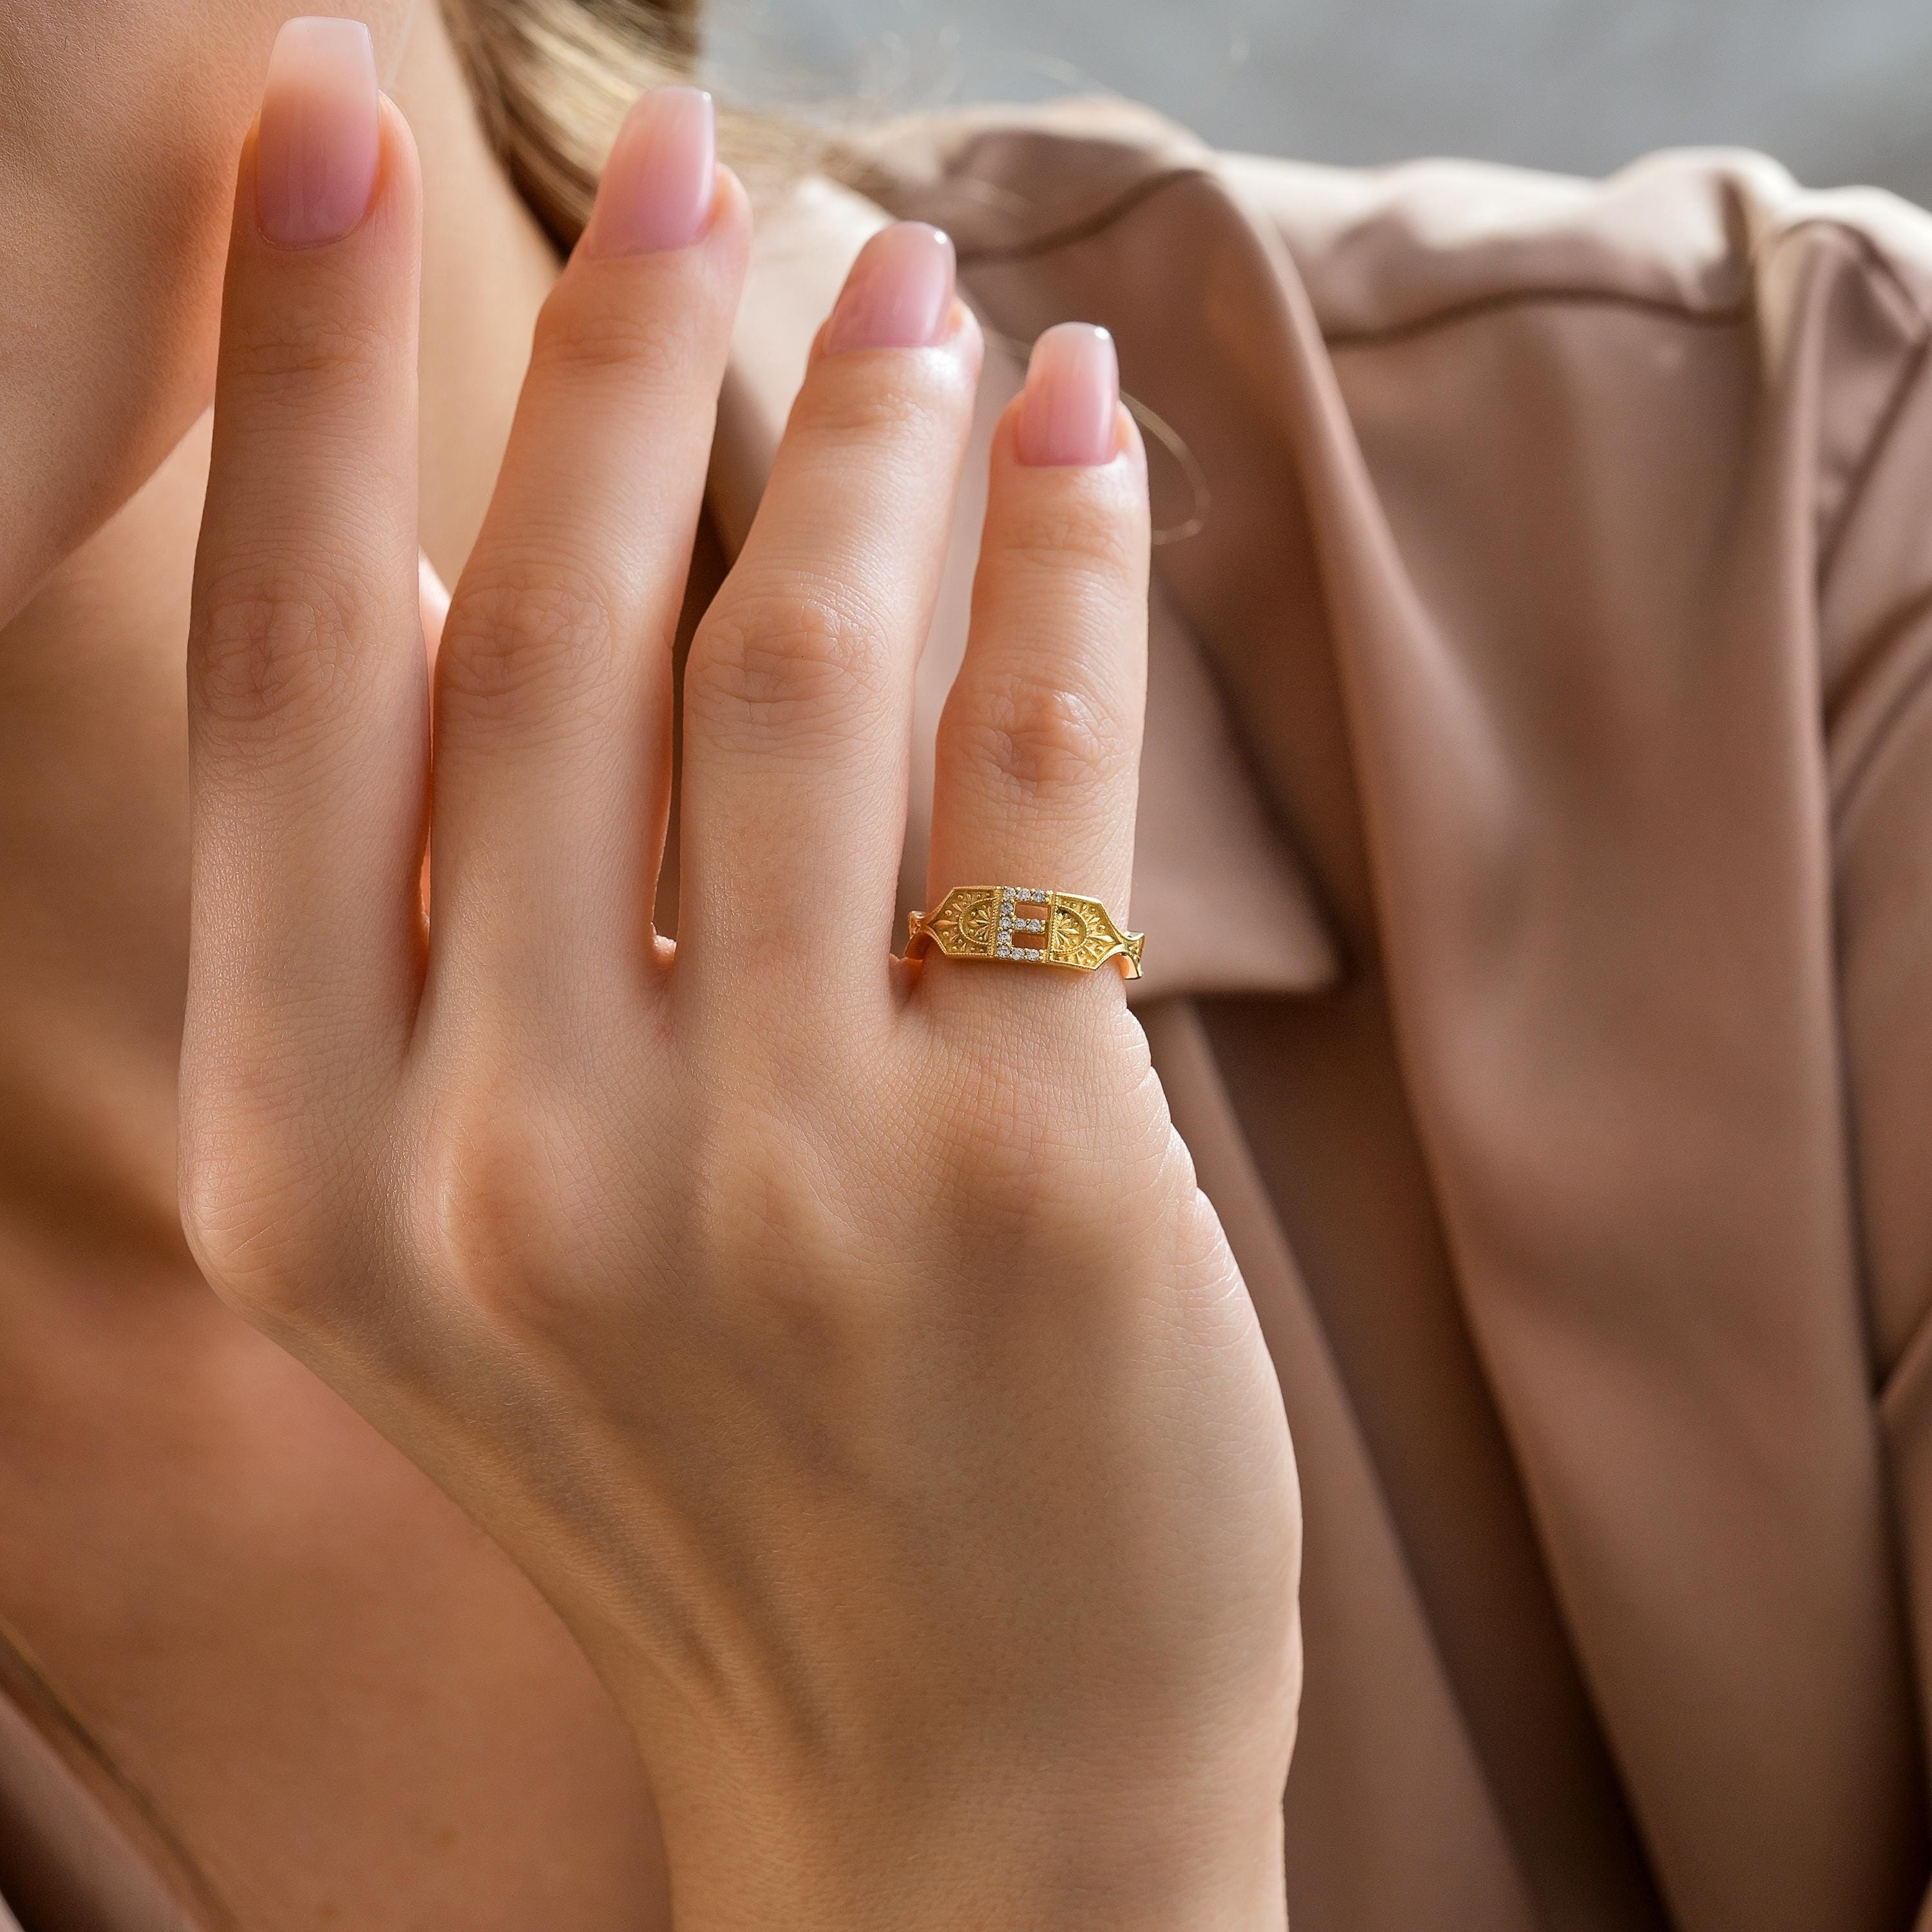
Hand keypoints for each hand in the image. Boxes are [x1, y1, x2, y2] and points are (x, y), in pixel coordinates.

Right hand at [179, 27, 1298, 1928]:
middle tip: (682, 155)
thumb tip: (452, 580)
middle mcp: (499, 1166)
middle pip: (547, 633)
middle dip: (608, 350)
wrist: (946, 1776)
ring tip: (913, 293)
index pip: (279, 693)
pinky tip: (1077, 432)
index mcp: (315, 1173)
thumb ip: (429, 948)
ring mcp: (769, 1179)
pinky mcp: (1024, 1179)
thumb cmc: (716, 1489)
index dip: (290, 392)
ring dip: (859, 436)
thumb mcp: (480, 1254)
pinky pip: (1032, 777)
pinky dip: (1060, 567)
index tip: (314, 147)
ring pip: (800, 671)